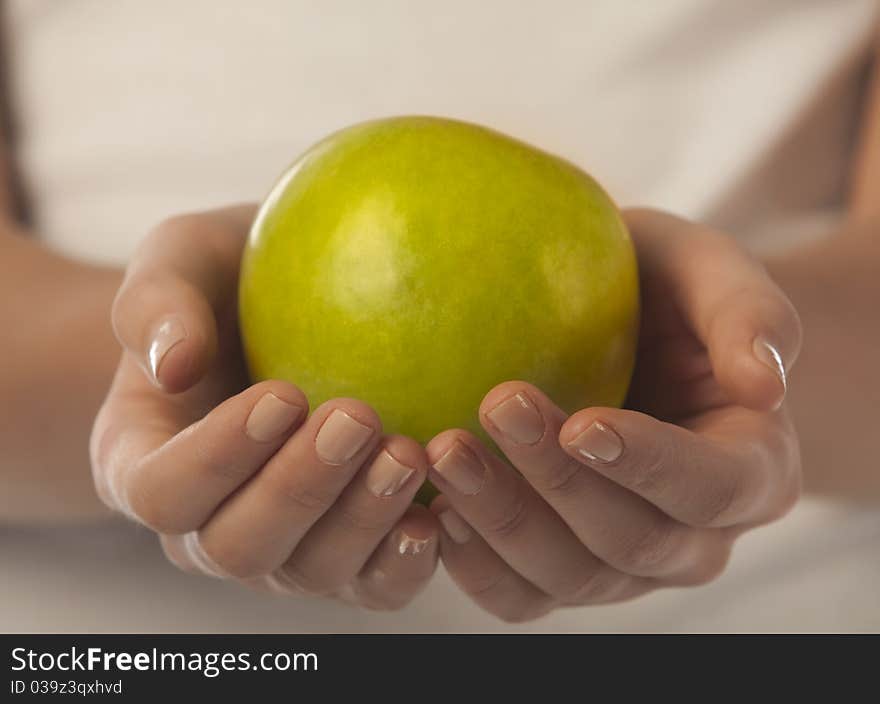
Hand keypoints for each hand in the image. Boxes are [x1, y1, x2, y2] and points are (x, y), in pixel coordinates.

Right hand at [90, 205, 438, 609]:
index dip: (216, 459)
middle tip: (357, 418)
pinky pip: (372, 585)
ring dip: (361, 521)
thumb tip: (174, 365)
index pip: (161, 491)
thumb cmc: (227, 279)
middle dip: (299, 491)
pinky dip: (405, 560)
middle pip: (238, 548)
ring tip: (407, 454)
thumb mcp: (182, 257)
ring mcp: (282, 547)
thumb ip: (156, 304)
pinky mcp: (349, 553)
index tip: (283, 394)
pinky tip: (441, 510)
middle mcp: (207, 522)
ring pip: (311, 572)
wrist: (286, 308)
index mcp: (145, 462)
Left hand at [427, 208, 802, 621]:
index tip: (582, 422)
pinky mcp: (562, 572)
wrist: (625, 335)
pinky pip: (522, 596)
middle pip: (630, 540)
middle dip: (556, 483)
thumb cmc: (669, 295)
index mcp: (751, 470)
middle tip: (495, 407)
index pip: (711, 487)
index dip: (649, 465)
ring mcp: (624, 565)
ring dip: (502, 521)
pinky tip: (434, 509)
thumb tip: (764, 383)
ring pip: (569, 576)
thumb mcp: (710, 271)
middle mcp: (693, 535)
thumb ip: (749, 314)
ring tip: (444, 450)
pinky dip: (476, 565)